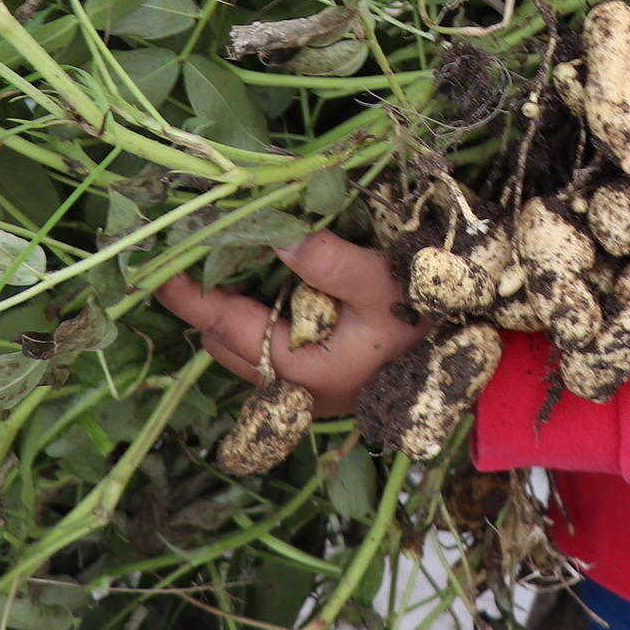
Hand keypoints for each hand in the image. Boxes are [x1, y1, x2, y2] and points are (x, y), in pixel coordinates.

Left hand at [156, 231, 429, 415]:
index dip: (185, 291)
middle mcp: (293, 392)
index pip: (222, 324)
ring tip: (219, 264)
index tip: (154, 262)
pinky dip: (250, 323)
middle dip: (198, 301)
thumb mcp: (385, 286)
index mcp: (300, 370)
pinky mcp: (317, 388)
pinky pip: (264, 355)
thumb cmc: (430, 323)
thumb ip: (332, 261)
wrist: (475, 361)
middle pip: (220, 343)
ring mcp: (304, 395)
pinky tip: (260, 290)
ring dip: (224, 313)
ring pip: (239, 352)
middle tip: (184, 250)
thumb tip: (278, 233)